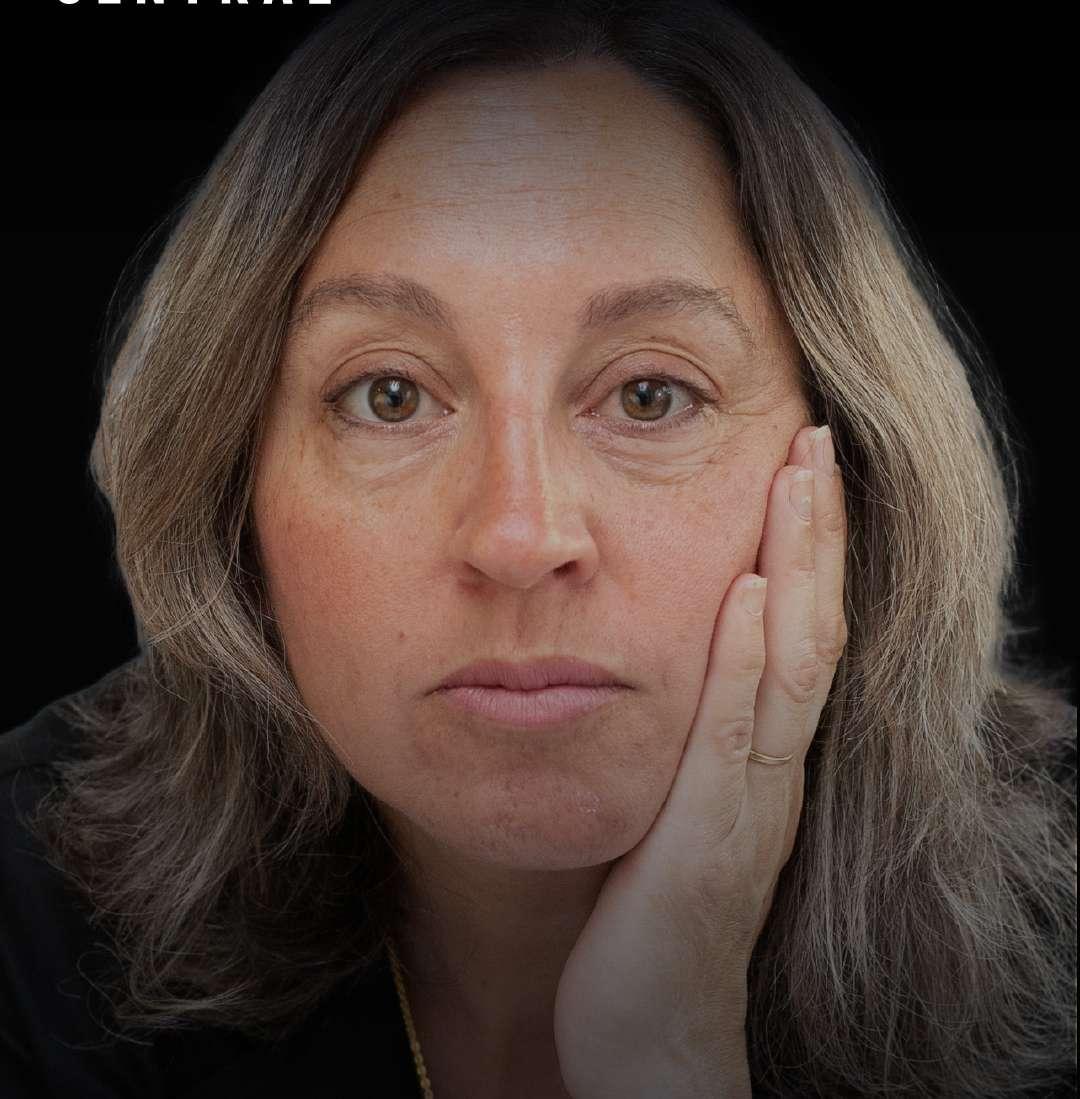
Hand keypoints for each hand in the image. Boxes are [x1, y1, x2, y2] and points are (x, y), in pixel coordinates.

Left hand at [553, 423, 847, 1098]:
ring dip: (798, 564)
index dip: (805, 546)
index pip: (796, 628)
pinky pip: (738, 733)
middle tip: (812, 437)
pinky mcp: (712, 838)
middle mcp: (770, 766)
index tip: (796, 466)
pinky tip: (751, 593)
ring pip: (793, 661)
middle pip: (810, 623)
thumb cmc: (648, 918)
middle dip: (813, 528)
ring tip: (798, 477)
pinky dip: (749, 659)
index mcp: (757, 754)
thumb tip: (664, 667)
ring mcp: (750, 800)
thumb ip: (680, 738)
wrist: (651, 1035)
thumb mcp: (669, 806)